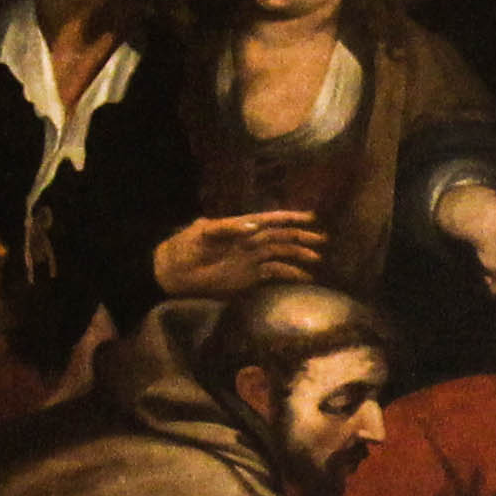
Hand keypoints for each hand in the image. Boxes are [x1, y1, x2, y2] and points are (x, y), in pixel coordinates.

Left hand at [153, 210, 325, 296]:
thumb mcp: (203, 232)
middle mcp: (252, 241)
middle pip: (282, 237)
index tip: (311, 217)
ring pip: (282, 255)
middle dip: (302, 237)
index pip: (271, 219)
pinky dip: (290, 275)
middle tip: (321, 240)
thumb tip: (253, 227)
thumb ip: (227, 227)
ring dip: (300, 256)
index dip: (290, 217)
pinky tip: (304, 278)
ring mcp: (252, 259)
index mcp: (242, 226)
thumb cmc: (185, 247)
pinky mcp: (250, 277)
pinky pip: (275, 273)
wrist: (174, 273)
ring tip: (316, 260)